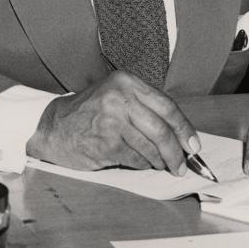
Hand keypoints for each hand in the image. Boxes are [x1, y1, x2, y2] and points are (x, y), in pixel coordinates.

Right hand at [25, 70, 199, 173]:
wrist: (54, 127)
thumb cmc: (90, 113)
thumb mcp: (117, 96)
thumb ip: (145, 108)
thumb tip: (180, 135)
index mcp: (127, 82)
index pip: (167, 106)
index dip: (184, 128)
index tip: (193, 145)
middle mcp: (120, 98)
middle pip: (161, 130)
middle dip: (176, 151)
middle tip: (182, 164)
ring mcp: (111, 121)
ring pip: (150, 147)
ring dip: (160, 161)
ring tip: (162, 165)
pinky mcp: (105, 143)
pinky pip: (135, 159)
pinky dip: (143, 165)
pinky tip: (142, 164)